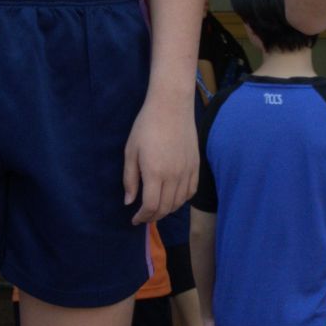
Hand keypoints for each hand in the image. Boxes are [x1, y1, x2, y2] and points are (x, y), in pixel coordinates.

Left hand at [123, 89, 197, 227]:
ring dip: (167, 210)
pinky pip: (191, 191)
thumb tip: (129, 202)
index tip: (135, 219)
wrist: (172, 106)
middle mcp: (174, 176)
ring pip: (179, 202)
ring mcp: (187, 171)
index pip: (151, 206)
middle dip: (153, 216)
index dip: (142, 217)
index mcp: (155, 173)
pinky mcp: (196, 166)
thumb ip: (130, 179)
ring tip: (157, 209)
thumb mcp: (131, 151)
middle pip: (166, 208)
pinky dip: (181, 200)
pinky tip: (173, 198)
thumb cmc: (146, 126)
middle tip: (144, 217)